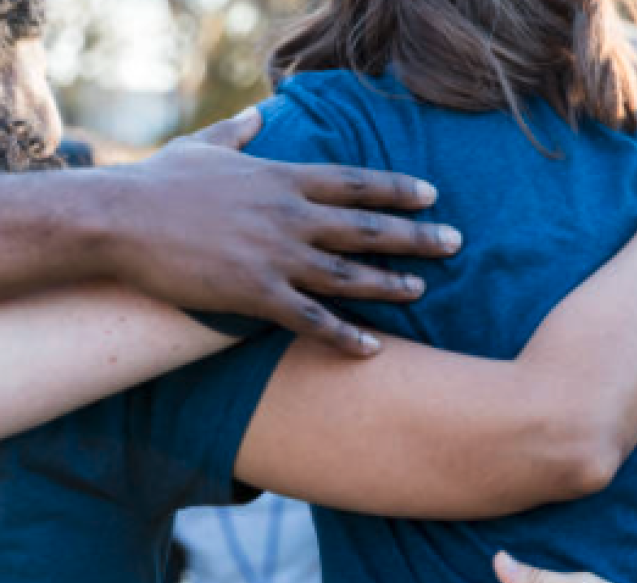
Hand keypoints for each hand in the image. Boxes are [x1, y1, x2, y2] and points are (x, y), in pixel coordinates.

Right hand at [100, 108, 461, 354]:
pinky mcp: (255, 293)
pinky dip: (344, 336)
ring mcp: (275, 256)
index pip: (355, 182)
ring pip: (348, 275)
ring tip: (422, 291)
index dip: (398, 189)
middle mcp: (289, 217)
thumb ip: (237, 134)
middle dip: (416, 237)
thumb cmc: (157, 184)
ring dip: (390, 285)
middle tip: (456, 244)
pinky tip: (372, 348)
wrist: (117, 220)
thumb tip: (255, 116)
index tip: (433, 195)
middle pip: (367, 228)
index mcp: (282, 179)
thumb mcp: (202, 148)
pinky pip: (310, 319)